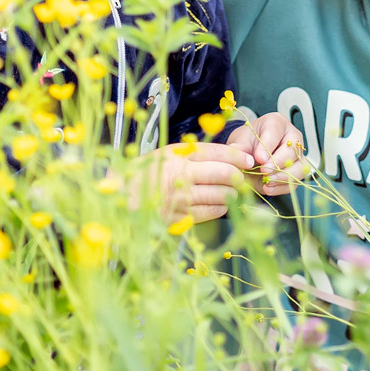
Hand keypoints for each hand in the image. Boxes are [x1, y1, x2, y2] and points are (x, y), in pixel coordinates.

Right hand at [139, 141, 256, 222]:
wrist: (121, 198)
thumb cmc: (146, 173)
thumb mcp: (166, 154)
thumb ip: (195, 152)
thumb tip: (231, 154)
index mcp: (177, 155)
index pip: (218, 152)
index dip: (238, 156)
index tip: (248, 160)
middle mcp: (181, 175)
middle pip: (225, 174)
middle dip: (238, 176)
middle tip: (239, 178)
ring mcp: (181, 199)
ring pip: (222, 195)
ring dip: (230, 193)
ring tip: (227, 191)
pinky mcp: (180, 218)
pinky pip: (212, 212)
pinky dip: (220, 207)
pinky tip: (217, 204)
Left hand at [226, 113, 309, 195]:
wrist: (249, 155)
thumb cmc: (247, 143)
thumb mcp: (240, 141)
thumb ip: (240, 149)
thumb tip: (243, 160)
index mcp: (277, 123)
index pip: (275, 132)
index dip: (267, 146)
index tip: (258, 157)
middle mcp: (292, 137)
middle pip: (292, 150)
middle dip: (277, 163)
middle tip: (263, 171)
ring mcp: (297, 156)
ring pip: (299, 167)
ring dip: (283, 177)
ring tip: (267, 182)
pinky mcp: (297, 172)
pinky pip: (295, 182)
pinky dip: (281, 187)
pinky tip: (268, 188)